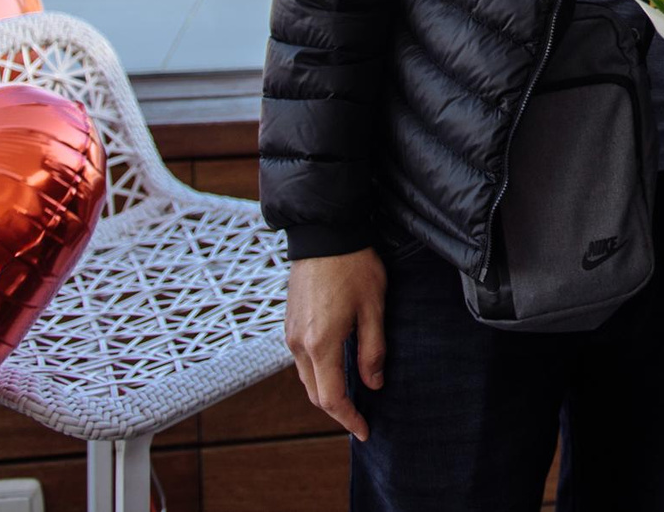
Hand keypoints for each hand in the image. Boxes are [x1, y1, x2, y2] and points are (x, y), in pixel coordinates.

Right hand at [285, 248, 386, 441]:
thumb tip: (373, 384)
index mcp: (320, 343)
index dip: (348, 418)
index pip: (331, 397)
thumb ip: (373, 350)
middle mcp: (298, 343)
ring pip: (306, 376)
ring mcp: (290, 332)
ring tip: (352, 396)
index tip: (364, 430)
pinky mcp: (290, 322)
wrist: (325, 233)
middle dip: (338, 409)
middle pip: (315, 392)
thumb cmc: (354, 267)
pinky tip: (337, 368)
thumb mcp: (373, 308)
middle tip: (360, 418)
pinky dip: (318, 372)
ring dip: (327, 390)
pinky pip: (302, 359)